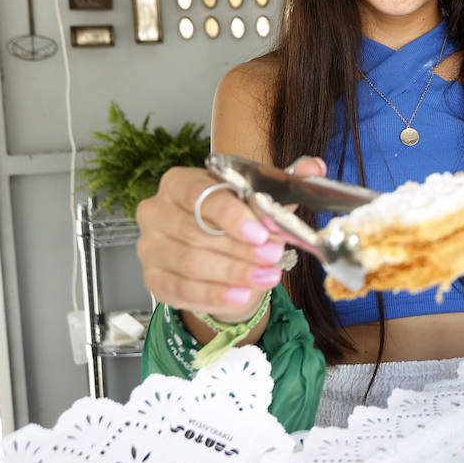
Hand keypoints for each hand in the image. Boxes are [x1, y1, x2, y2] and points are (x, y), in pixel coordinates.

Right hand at [135, 157, 326, 321]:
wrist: (218, 257)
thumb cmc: (235, 222)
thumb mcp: (260, 200)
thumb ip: (284, 183)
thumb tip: (313, 166)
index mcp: (179, 183)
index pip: (199, 196)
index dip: (231, 216)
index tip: (260, 233)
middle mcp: (156, 212)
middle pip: (196, 232)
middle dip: (240, 249)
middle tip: (275, 256)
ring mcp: (150, 247)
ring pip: (191, 263)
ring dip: (234, 273)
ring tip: (269, 276)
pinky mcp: (154, 279)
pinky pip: (182, 290)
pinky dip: (215, 295)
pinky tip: (242, 296)